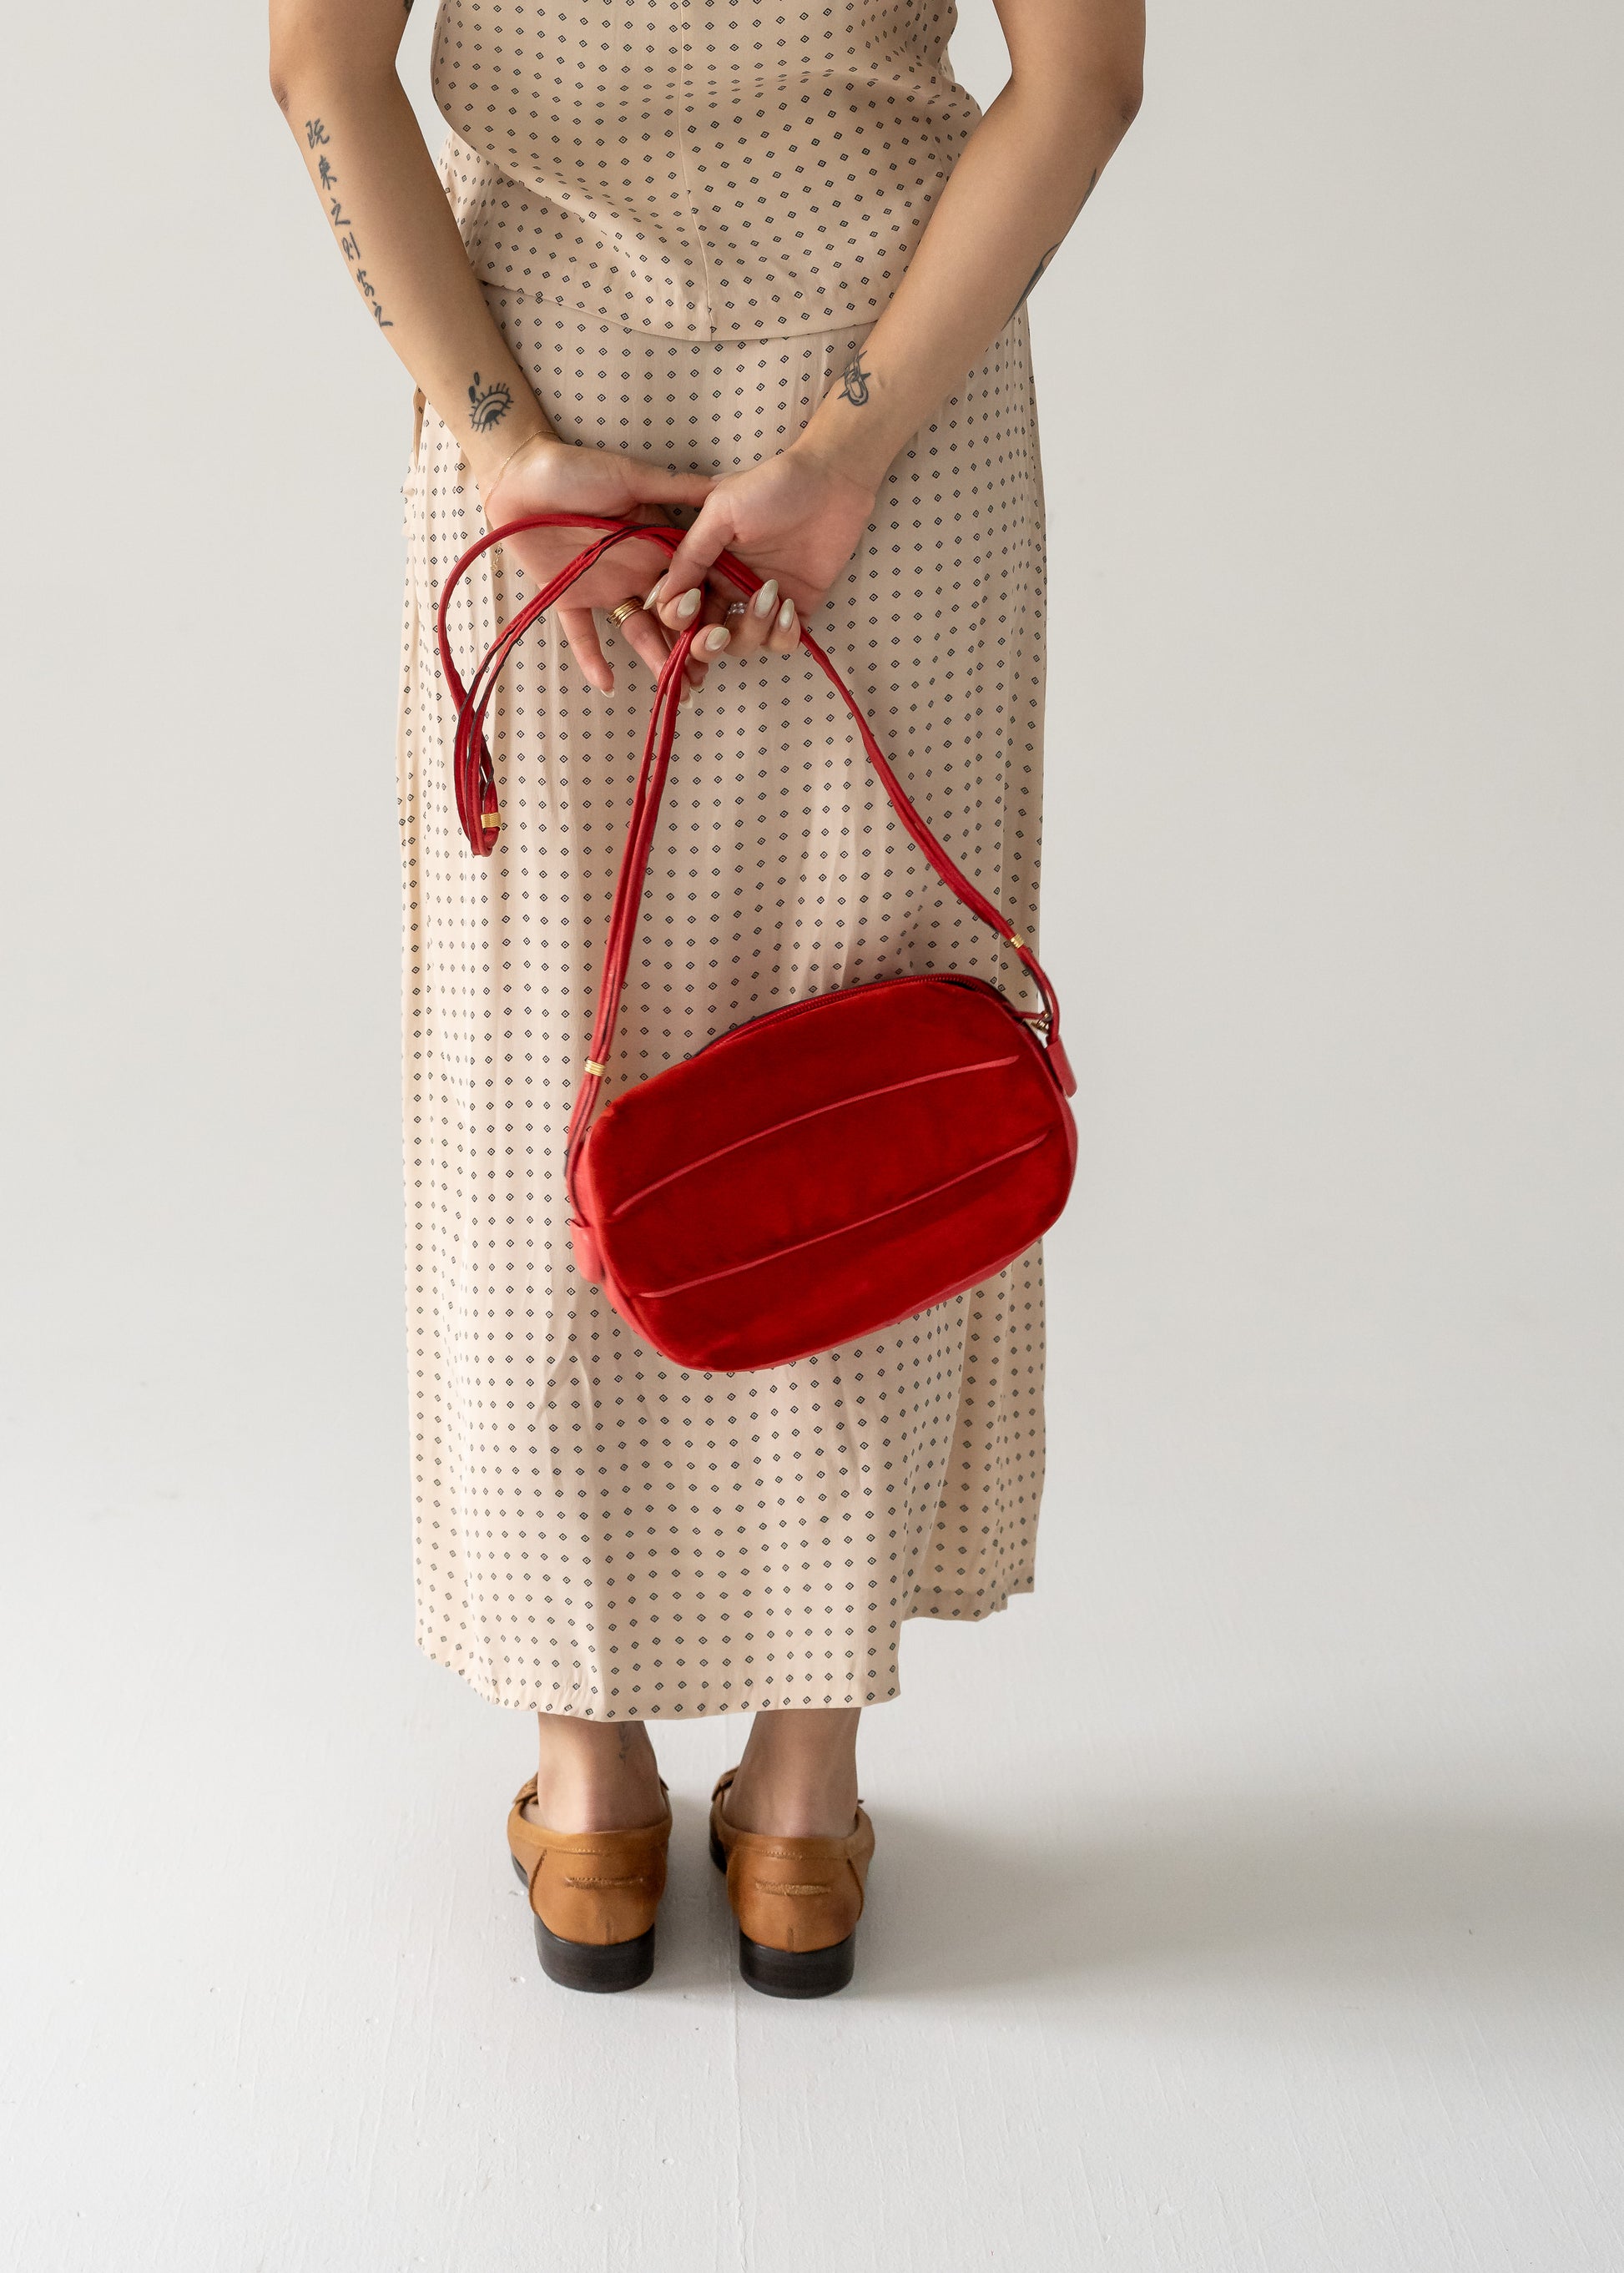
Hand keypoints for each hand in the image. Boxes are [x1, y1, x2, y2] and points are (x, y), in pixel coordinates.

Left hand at [479, 436, 715, 695]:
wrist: (518, 473)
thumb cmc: (576, 468)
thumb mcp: (631, 476)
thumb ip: (676, 487)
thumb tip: (723, 490)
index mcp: (657, 543)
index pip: (692, 583)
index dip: (709, 609)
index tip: (727, 633)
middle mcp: (637, 570)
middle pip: (670, 616)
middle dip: (689, 647)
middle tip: (705, 676)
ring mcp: (604, 586)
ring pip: (636, 630)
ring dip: (655, 659)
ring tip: (673, 689)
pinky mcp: (568, 596)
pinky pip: (583, 634)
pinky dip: (593, 660)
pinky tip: (608, 685)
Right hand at [648, 443, 877, 663]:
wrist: (830, 482)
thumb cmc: (771, 486)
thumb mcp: (720, 510)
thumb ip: (692, 553)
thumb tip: (664, 592)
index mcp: (705, 565)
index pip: (679, 606)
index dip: (678, 616)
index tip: (692, 604)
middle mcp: (729, 587)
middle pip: (705, 635)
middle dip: (706, 644)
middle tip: (719, 634)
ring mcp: (762, 601)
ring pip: (742, 643)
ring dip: (752, 631)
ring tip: (771, 596)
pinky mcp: (795, 608)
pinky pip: (781, 642)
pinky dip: (783, 635)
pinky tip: (790, 607)